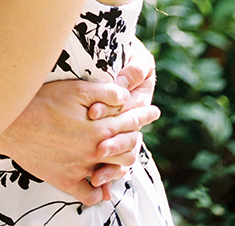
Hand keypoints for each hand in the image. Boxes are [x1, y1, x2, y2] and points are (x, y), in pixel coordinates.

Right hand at [0, 79, 158, 204]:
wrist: (12, 124)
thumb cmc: (43, 101)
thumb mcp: (76, 89)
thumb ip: (105, 93)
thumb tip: (125, 96)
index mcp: (99, 129)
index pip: (130, 122)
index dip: (144, 115)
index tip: (154, 111)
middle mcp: (94, 152)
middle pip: (127, 151)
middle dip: (135, 139)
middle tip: (137, 132)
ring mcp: (80, 169)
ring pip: (112, 173)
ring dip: (121, 164)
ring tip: (123, 157)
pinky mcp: (65, 180)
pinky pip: (88, 194)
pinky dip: (98, 191)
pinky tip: (101, 185)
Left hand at [87, 39, 157, 188]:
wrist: (116, 52)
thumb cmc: (129, 52)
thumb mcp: (137, 58)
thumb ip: (133, 70)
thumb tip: (122, 87)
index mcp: (141, 99)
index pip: (129, 111)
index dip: (112, 113)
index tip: (92, 112)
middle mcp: (133, 117)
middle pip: (126, 138)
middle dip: (111, 144)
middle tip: (97, 149)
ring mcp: (122, 130)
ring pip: (123, 156)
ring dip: (111, 166)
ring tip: (96, 176)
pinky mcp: (110, 138)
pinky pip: (115, 163)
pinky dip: (107, 173)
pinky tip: (95, 182)